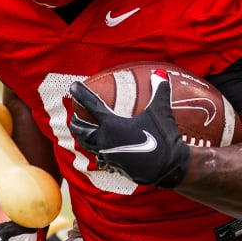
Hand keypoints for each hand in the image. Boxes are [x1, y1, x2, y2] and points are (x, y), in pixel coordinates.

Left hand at [69, 69, 190, 187]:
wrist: (168, 168)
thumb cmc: (163, 137)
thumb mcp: (161, 111)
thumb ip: (159, 90)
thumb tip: (161, 73)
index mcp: (112, 125)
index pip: (91, 106)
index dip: (81, 94)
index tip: (73, 86)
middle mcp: (105, 140)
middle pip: (82, 131)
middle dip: (76, 122)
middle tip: (75, 117)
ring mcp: (109, 156)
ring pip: (89, 147)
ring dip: (84, 139)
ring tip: (83, 134)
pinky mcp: (116, 167)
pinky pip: (102, 159)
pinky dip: (99, 153)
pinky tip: (102, 153)